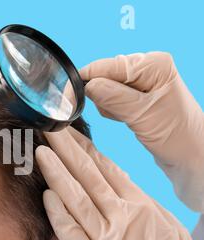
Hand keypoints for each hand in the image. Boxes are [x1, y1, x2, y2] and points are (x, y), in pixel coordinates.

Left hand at [35, 127, 203, 239]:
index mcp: (138, 202)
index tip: (66, 131)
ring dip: (57, 174)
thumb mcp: (158, 219)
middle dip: (66, 149)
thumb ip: (133, 198)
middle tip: (48, 128)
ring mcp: (109, 239)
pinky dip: (59, 215)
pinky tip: (47, 196)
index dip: (83, 147)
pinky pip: (73, 235)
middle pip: (89, 175)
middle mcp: (123, 216)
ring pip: (78, 200)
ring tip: (42, 153)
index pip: (104, 167)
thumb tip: (112, 176)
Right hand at [80, 52, 203, 211]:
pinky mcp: (136, 95)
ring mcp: (141, 82)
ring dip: (107, 106)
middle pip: (103, 75)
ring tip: (127, 118)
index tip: (68, 101)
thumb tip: (87, 85)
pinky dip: (112, 110)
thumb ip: (113, 97)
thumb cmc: (177, 135)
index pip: (105, 66)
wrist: (190, 156)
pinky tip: (126, 119)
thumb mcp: (142, 115)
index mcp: (153, 64)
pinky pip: (110, 98)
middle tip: (117, 114)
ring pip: (104, 88)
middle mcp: (147, 68)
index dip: (84, 82)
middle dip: (100, 97)